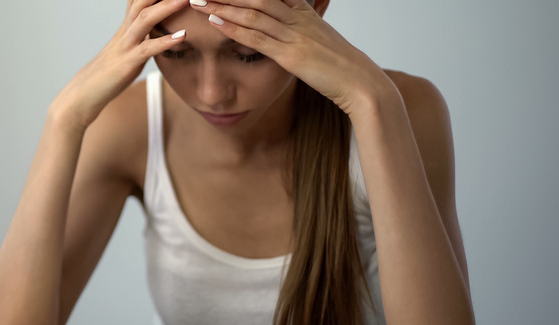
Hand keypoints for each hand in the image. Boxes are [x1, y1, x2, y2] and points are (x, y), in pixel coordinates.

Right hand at [51, 0, 188, 127]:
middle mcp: (125, 32)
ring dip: (167, 7)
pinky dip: (165, 41)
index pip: (139, 1)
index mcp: (126, 29)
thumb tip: (158, 36)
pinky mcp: (126, 64)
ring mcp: (125, 47)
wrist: (83, 95)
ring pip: (144, 19)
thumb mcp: (127, 53)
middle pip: (142, 2)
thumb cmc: (107, 77)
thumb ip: (142, 41)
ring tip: (187, 0)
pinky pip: (147, 49)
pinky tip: (183, 36)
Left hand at [190, 0, 392, 114]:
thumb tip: (289, 34)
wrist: (360, 83)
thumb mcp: (320, 43)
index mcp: (305, 13)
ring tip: (198, 0)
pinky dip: (233, 28)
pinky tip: (214, 22)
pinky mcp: (290, 55)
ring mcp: (294, 35)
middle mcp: (297, 18)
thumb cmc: (341, 67)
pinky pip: (256, 38)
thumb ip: (304, 32)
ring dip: (222, 6)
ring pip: (252, 13)